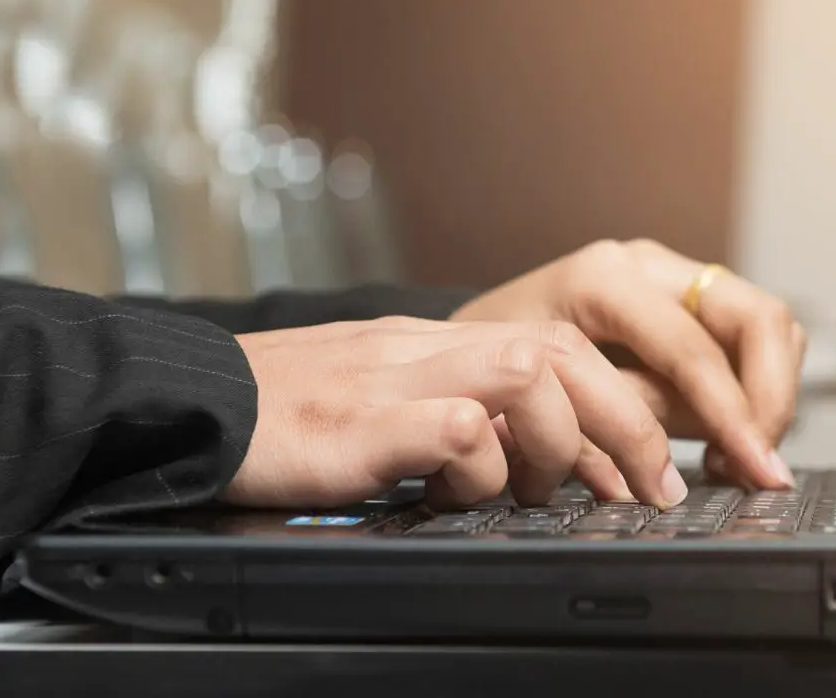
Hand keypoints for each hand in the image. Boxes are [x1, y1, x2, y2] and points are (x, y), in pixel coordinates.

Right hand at [223, 316, 688, 510]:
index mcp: (436, 342)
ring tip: (528, 493)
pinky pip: (451, 425)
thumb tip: (530, 461)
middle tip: (642, 490)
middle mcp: (427, 347)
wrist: (191, 399)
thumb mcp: (384, 400)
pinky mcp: (359, 423)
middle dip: (623, 423)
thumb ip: (454, 416)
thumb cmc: (286, 412)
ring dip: (555, 443)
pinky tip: (460, 489)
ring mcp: (395, 378)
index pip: (557, 346)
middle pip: (561, 352)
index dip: (619, 407)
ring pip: (525, 374)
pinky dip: (480, 462)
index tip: (644, 470)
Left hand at [449, 239, 805, 488]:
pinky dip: (751, 390)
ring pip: (766, 326)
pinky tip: (716, 440)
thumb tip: (675, 466)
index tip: (755, 468)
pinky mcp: (683, 302)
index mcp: (603, 278)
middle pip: (758, 317)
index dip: (735, 413)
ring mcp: (669, 276)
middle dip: (772, 398)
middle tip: (759, 465)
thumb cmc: (491, 368)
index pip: (694, 348)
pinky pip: (747, 340)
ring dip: (766, 396)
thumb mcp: (541, 399)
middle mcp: (645, 265)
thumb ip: (615, 423)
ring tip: (729, 459)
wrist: (469, 342)